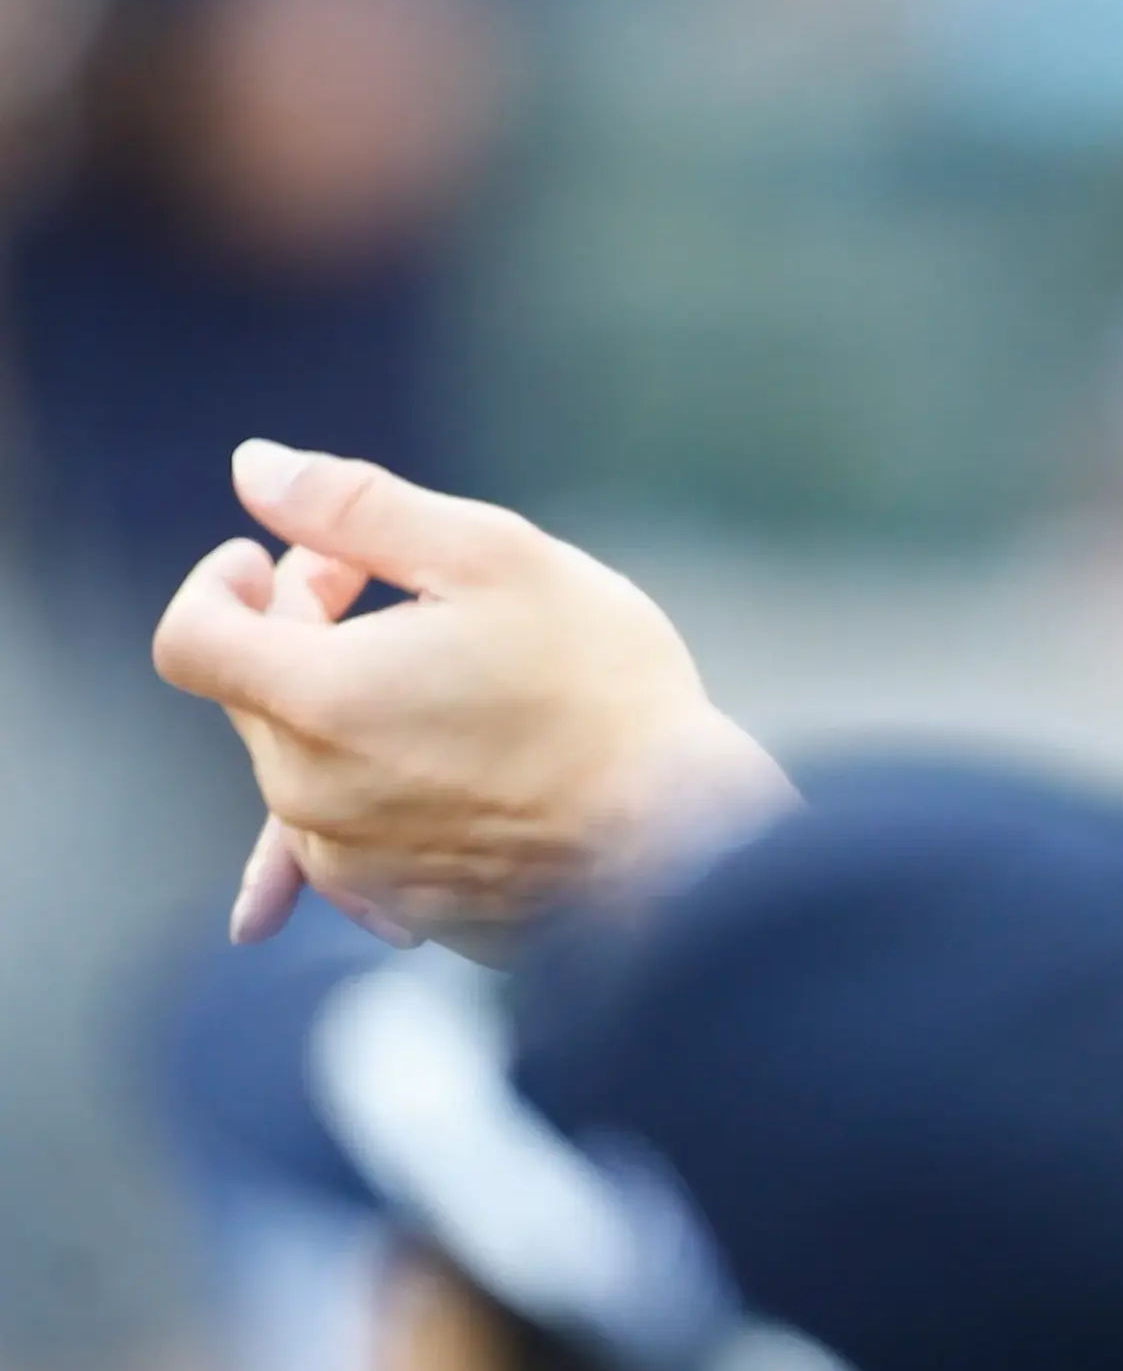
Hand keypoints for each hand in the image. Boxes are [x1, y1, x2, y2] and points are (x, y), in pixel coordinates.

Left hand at [152, 441, 796, 951]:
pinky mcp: (397, 905)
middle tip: (406, 591)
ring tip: (448, 673)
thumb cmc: (602, 690)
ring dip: (346, 703)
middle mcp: (309, 793)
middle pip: (254, 689)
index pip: (191, 637)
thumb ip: (359, 506)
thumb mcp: (494, 557)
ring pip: (303, 762)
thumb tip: (254, 466)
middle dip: (305, 624)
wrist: (684, 841)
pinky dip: (373, 788)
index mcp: (319, 699)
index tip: (273, 558)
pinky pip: (346, 839)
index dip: (220, 583)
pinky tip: (428, 774)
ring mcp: (349, 862)